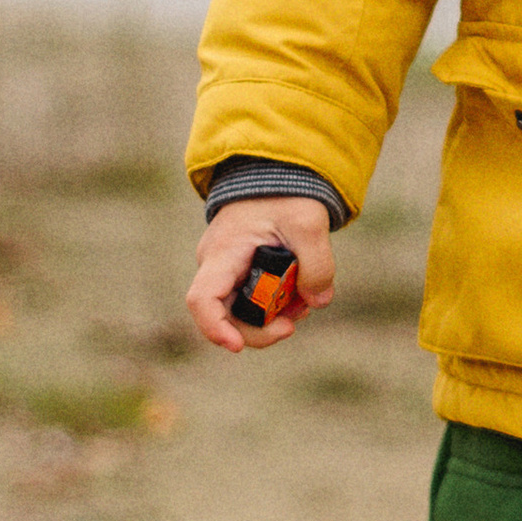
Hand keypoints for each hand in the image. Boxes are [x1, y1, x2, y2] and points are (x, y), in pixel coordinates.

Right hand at [185, 197, 335, 354]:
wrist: (278, 174)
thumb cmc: (286, 194)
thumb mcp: (310, 223)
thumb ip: (318, 264)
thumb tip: (318, 302)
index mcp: (224, 253)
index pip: (202, 299)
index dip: (214, 328)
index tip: (238, 346)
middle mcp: (217, 266)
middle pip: (226, 317)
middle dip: (261, 330)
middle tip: (294, 324)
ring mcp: (228, 271)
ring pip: (241, 313)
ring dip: (273, 318)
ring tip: (306, 302)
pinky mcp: (242, 274)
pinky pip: (252, 301)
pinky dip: (276, 305)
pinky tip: (301, 295)